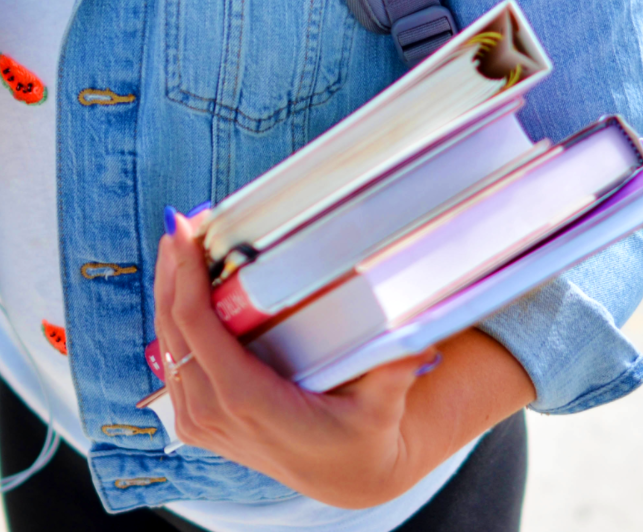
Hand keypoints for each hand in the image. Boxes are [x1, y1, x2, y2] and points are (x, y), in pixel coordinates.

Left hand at [154, 212, 534, 507]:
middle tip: (181, 223)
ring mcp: (202, 421)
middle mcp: (214, 413)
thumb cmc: (362, 437)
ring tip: (179, 243)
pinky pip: (173, 362)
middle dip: (172, 271)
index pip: (198, 329)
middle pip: (173, 329)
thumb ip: (393, 372)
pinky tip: (180, 287)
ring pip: (166, 344)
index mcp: (248, 402)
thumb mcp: (382, 407)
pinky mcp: (200, 421)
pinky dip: (173, 320)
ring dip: (168, 291)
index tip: (186, 233)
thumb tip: (418, 339)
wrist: (346, 476)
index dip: (186, 278)